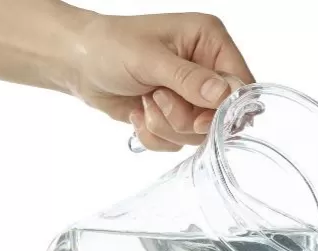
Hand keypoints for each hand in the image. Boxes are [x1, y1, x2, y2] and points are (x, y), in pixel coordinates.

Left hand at [67, 10, 253, 150]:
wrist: (77, 63)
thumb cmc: (109, 46)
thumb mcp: (150, 59)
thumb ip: (189, 79)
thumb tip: (225, 94)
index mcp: (209, 41)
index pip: (240, 84)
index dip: (223, 108)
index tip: (197, 119)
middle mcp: (206, 68)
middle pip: (221, 116)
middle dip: (185, 118)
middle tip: (157, 99)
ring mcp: (193, 95)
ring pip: (199, 134)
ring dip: (167, 126)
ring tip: (145, 102)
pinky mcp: (178, 117)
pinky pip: (180, 143)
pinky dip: (157, 135)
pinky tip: (139, 114)